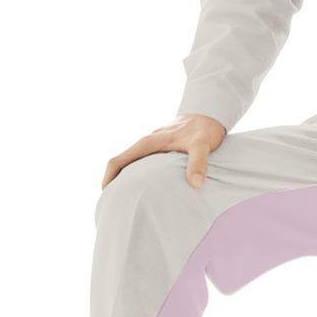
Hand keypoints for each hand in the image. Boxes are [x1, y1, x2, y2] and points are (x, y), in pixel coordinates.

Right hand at [102, 114, 225, 189]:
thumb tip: (195, 184)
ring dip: (125, 177)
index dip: (108, 178)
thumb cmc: (204, 129)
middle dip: (114, 181)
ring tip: (127, 199)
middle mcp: (147, 142)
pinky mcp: (161, 146)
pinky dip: (138, 173)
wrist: (210, 113)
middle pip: (121, 162)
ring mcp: (153, 144)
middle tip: (114, 203)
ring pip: (131, 162)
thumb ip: (198, 163)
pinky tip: (147, 186)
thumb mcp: (202, 145)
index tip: (106, 195)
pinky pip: (143, 161)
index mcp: (149, 143)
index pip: (119, 160)